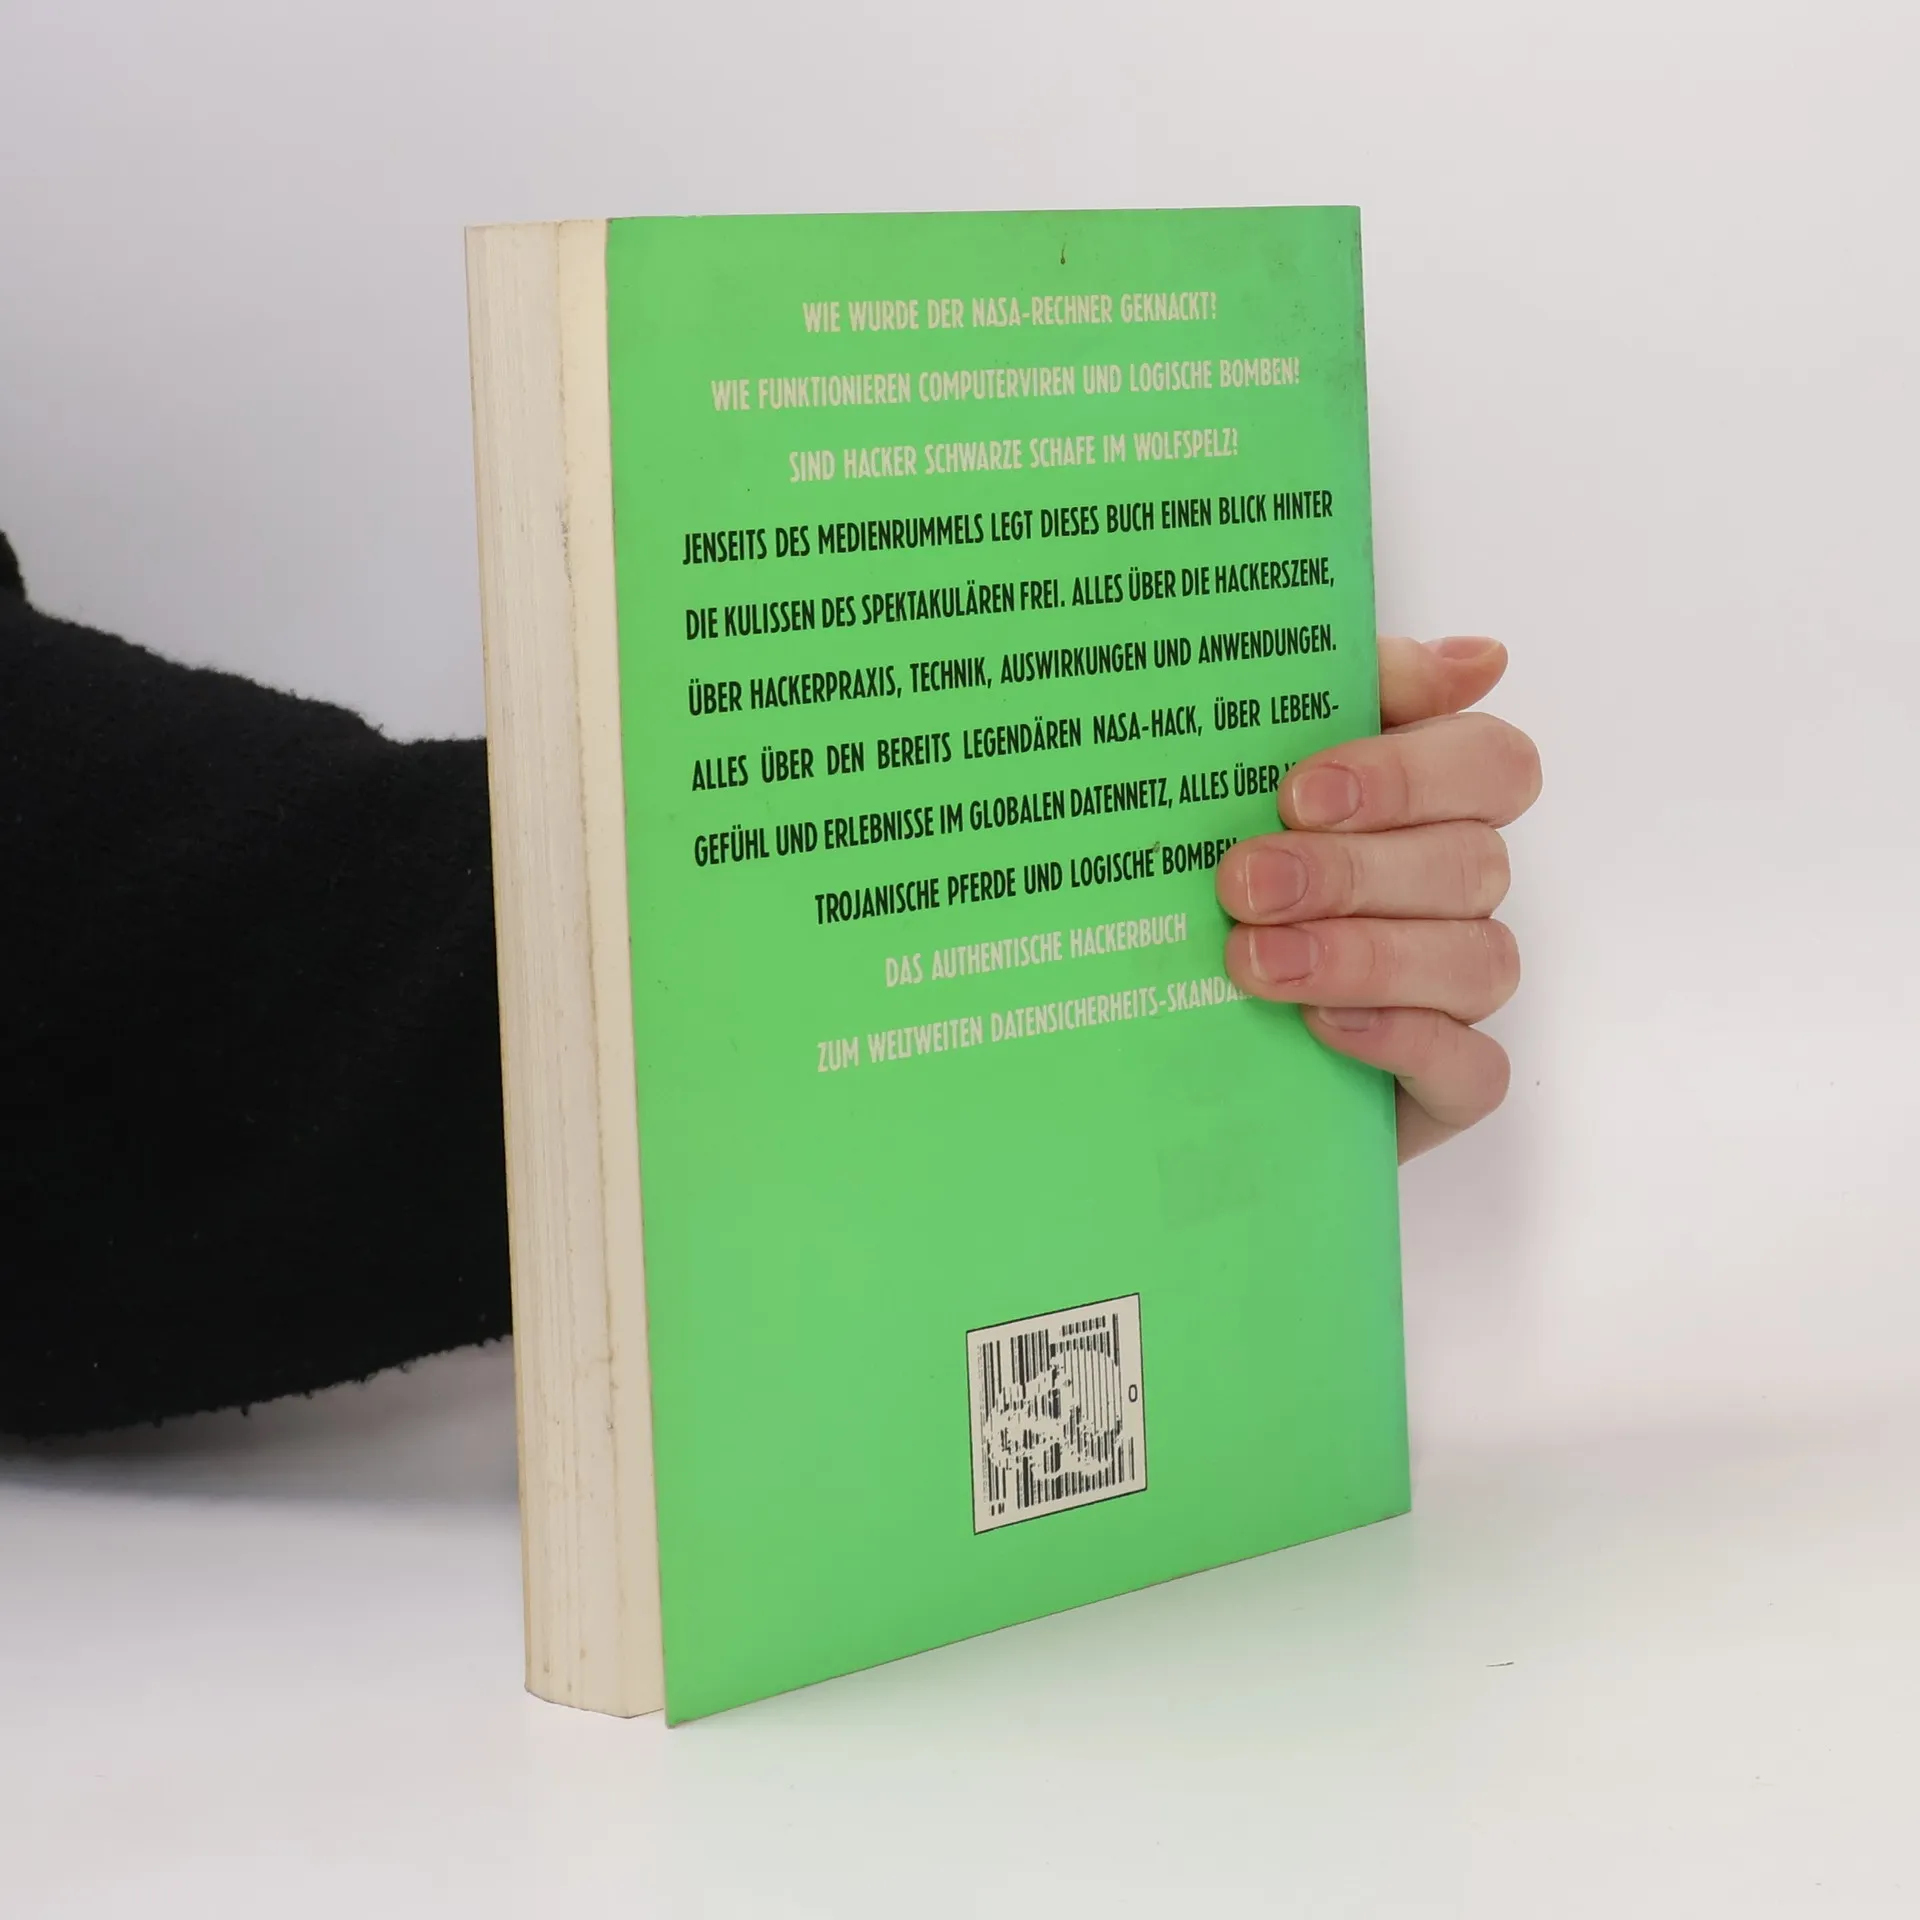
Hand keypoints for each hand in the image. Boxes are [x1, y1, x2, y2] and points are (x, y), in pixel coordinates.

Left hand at [1215, 636, 1540, 1159]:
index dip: (1409, 774)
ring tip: (1257, 963)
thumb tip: (1477, 658)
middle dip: (1352, 871)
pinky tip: (1326, 1028)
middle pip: (1471, 862)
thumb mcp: (1245, 782)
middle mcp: (1455, 893)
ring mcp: (1456, 994)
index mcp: (1430, 806)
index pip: (1490, 763)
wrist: (1161, 1035)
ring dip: (1363, 955)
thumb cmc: (1214, 890)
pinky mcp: (1444, 1085)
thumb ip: (1339, 696)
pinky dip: (1403, 1041)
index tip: (1300, 790)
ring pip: (1477, 960)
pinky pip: (1472, 1068)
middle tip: (1244, 884)